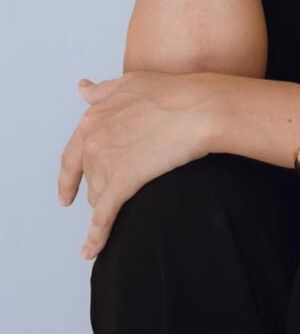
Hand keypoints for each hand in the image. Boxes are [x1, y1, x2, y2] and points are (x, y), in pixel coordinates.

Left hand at [57, 71, 212, 260]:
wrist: (198, 108)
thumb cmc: (172, 93)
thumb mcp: (130, 83)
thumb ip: (102, 91)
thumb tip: (82, 89)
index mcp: (92, 117)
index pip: (73, 153)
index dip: (70, 175)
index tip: (68, 191)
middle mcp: (91, 139)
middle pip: (87, 176)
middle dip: (97, 187)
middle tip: (109, 195)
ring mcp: (104, 162)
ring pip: (98, 196)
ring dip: (110, 201)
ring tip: (131, 202)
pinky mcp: (121, 183)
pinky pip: (102, 217)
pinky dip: (95, 237)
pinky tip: (91, 250)